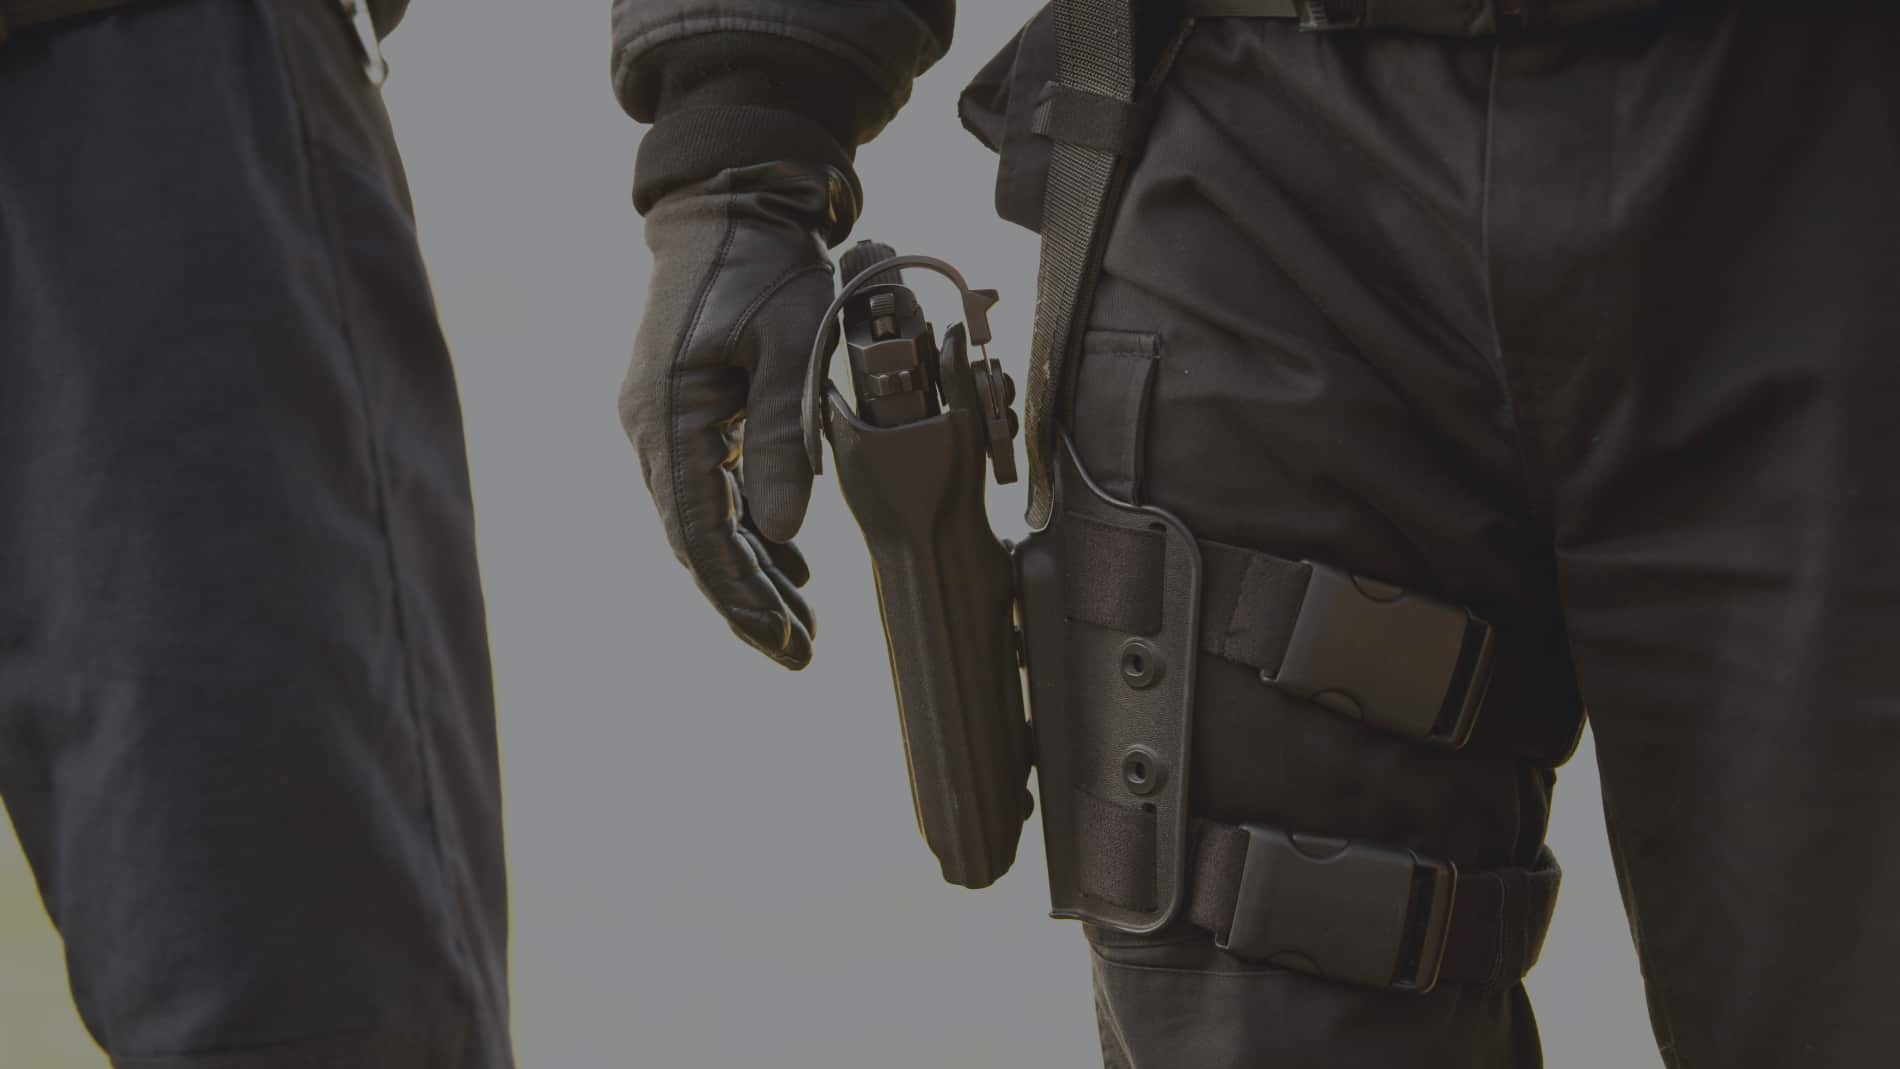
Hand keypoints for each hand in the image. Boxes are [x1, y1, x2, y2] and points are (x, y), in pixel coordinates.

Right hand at [621, 162, 852, 668]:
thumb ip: (786, 437)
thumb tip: (783, 532)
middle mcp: (652, 428)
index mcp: (671, 415)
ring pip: (699, 521)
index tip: (781, 639)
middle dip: (745, 601)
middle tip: (797, 652)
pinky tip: (783, 561)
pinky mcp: (677, 413)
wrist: (726, 208)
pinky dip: (742, 531)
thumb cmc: (766, 268)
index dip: (741, 595)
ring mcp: (658, 422)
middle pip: (694, 540)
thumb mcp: (792, 346)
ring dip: (747, 572)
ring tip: (798, 622)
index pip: (700, 533)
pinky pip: (704, 490)